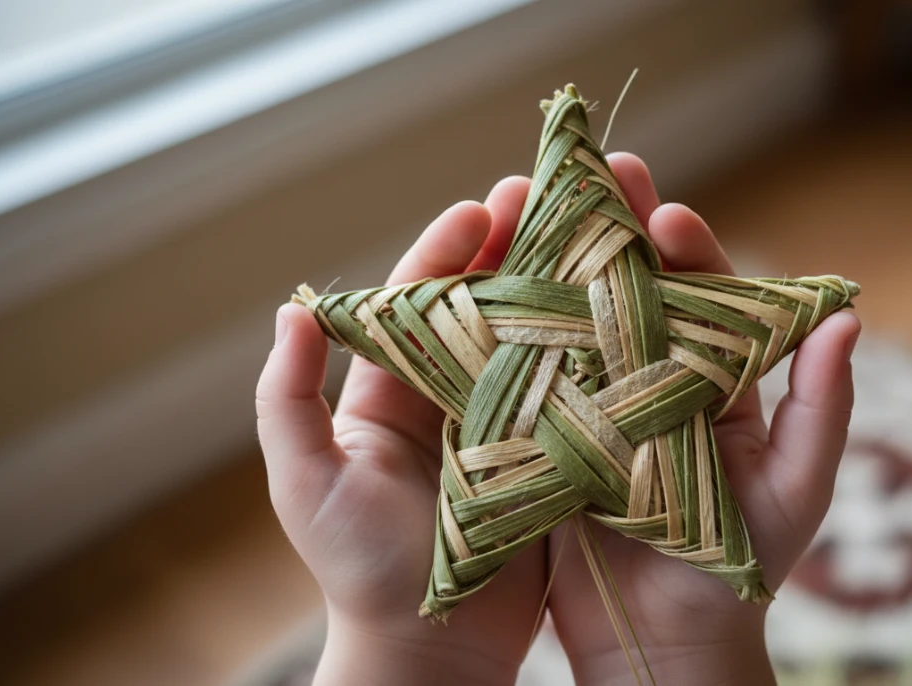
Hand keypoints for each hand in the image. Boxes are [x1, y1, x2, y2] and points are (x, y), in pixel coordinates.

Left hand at [255, 178, 547, 685]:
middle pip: (482, 307)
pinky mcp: (545, 457)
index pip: (418, 304)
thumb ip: (288, 401)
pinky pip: (570, 391)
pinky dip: (592, 350)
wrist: (430, 651)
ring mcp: (502, 426)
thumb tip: (293, 311)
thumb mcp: (308, 486)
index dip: (445, 251)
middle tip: (548, 201)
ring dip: (557, 288)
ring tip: (595, 240)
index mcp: (389, 394)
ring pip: (530, 340)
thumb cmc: (362, 573)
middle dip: (510, 250)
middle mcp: (448, 400)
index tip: (480, 209)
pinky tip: (623, 315)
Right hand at [544, 154, 860, 685]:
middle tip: (598, 176)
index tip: (667, 214)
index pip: (701, 293)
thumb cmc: (740, 562)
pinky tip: (489, 288)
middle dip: (615, 229)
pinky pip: (527, 374)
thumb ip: (822, 407)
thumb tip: (847, 317)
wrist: (665, 640)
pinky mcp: (543, 434)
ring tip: (530, 210)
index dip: (686, 248)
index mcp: (710, 376)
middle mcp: (649, 375)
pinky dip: (510, 330)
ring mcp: (592, 400)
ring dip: (555, 263)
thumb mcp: (796, 486)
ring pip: (574, 317)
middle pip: (630, 287)